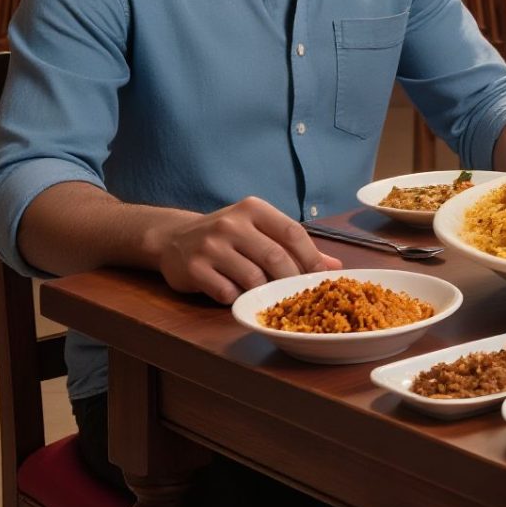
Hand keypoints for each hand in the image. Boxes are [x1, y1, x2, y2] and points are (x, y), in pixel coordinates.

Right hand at [147, 197, 338, 303]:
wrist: (172, 238)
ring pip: (253, 278)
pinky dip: (238, 298)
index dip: (311, 257)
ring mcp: (211, 246)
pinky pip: (227, 292)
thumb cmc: (226, 236)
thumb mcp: (257, 230)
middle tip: (298, 295)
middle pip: (276, 257)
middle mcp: (232, 223)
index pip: (292, 232)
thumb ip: (293, 245)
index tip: (321, 277)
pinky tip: (238, 295)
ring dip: (264, 292)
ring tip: (267, 296)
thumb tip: (333, 265)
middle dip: (291, 280)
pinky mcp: (194, 268)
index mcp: (253, 208)